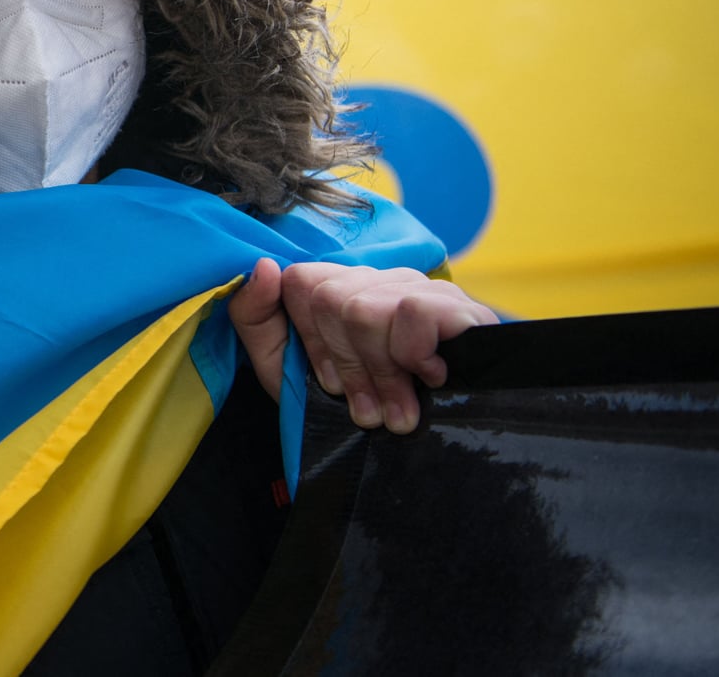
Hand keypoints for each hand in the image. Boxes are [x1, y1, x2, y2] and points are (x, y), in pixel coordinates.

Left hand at [228, 259, 498, 433]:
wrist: (438, 454)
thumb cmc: (354, 408)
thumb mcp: (286, 369)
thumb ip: (256, 317)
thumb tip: (265, 265)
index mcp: (341, 287)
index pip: (301, 281)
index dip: (311, 340)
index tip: (330, 384)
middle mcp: (380, 279)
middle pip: (332, 299)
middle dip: (346, 366)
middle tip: (367, 411)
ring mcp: (422, 288)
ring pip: (368, 309)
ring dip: (380, 373)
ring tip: (397, 413)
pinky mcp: (462, 307)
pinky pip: (416, 311)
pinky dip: (414, 354)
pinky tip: (431, 378)